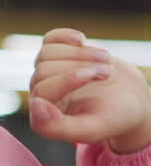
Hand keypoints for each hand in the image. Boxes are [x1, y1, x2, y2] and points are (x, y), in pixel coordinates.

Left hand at [28, 29, 150, 151]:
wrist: (130, 100)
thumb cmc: (112, 119)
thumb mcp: (92, 129)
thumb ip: (61, 127)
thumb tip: (35, 104)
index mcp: (45, 118)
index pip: (42, 91)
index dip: (67, 80)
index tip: (92, 76)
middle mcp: (40, 97)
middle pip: (44, 70)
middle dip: (79, 66)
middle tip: (107, 73)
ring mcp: (47, 75)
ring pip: (46, 53)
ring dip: (80, 52)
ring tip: (105, 59)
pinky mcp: (56, 57)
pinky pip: (49, 40)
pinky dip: (64, 36)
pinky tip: (82, 39)